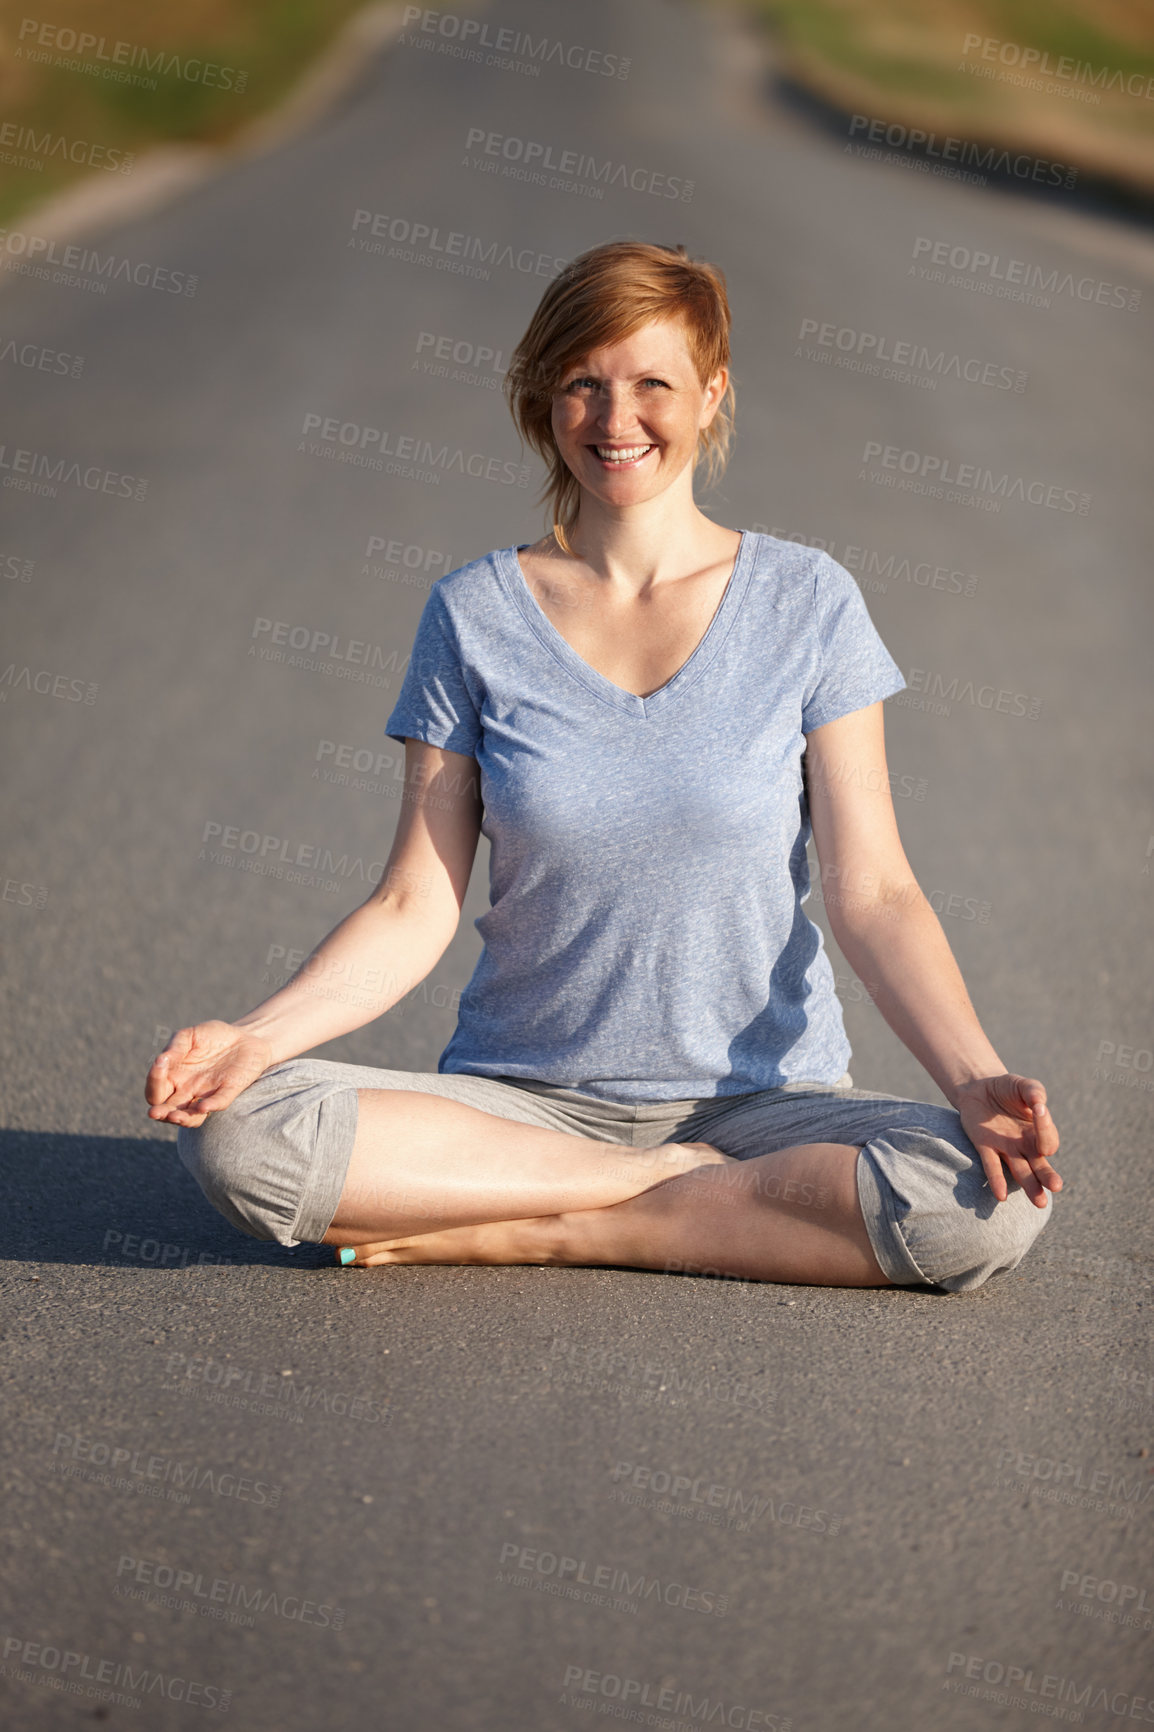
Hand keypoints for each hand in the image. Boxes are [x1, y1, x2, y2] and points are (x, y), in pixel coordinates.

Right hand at [144, 1021, 274, 1127]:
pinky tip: (203, 1106)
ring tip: (176, 1116)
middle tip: (155, 1113)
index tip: (160, 1062)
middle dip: (161, 1113)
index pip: (155, 1091)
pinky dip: (211, 1106)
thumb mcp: (189, 1036)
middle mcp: (187, 1091)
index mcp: (173, 1078)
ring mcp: (208, 1094)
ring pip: (192, 1117)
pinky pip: (219, 1103)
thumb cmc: (212, 1036)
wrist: (244, 1036)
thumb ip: (175, 1047)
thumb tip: (161, 1059)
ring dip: (183, 1118)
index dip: (154, 1081)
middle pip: (168, 1111)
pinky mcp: (229, 1091)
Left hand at [954, 1074, 1060, 1208]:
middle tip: (1056, 1186)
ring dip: (1029, 1186)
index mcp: (1039, 1131)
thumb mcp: (1022, 1085)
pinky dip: (997, 1181)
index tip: (1039, 1109)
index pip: (1048, 1138)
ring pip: (1020, 1171)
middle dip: (1048, 1176)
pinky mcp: (985, 1148)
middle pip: (1040, 1165)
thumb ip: (1034, 1092)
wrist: (978, 1089)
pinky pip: (992, 1167)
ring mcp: (1006, 1149)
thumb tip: (1039, 1105)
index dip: (1045, 1127)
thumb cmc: (1007, 1089)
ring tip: (1040, 1202)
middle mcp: (1025, 1145)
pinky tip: (1000, 1196)